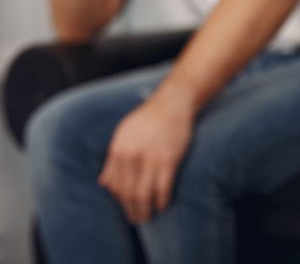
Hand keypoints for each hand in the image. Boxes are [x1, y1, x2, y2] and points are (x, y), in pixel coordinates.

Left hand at [98, 84, 193, 223]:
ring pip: (144, 195)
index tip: (126, 209)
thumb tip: (103, 183)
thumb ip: (112, 159)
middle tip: (137, 220)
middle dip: (132, 211)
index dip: (120, 202)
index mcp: (118, 151)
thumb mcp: (123, 134)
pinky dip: (162, 201)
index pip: (114, 186)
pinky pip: (163, 188)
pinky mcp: (169, 160)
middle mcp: (131, 156)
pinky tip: (163, 205)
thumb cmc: (148, 118)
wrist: (172, 103)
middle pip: (128, 194)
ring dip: (146, 211)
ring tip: (149, 217)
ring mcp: (150, 158)